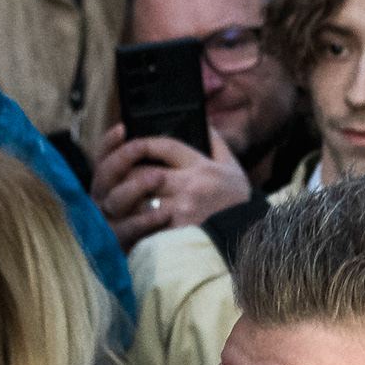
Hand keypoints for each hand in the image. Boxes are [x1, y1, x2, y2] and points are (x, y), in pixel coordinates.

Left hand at [94, 128, 250, 237]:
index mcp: (202, 168)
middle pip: (144, 173)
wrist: (247, 240)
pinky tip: (128, 225)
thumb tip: (204, 124)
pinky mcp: (175, 234)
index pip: (166, 146)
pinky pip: (145, 226)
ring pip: (139, 200)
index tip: (132, 145)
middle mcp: (191, 186)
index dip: (144, 143)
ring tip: (117, 203)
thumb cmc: (237, 205)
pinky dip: (133, 225)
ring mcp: (182, 211)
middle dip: (126, 175)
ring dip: (124, 201)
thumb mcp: (233, 170)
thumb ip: (217, 144)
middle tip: (117, 180)